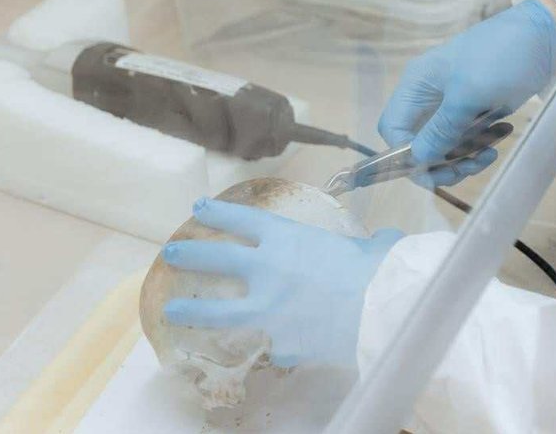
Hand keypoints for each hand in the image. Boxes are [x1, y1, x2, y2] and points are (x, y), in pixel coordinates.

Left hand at [162, 198, 403, 368]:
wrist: (380, 312)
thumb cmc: (379, 270)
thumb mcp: (373, 246)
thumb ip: (369, 244)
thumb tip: (385, 241)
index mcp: (288, 238)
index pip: (243, 220)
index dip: (218, 212)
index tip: (199, 207)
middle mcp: (269, 271)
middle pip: (218, 260)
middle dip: (191, 255)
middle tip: (170, 253)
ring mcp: (269, 310)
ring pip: (220, 312)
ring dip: (193, 311)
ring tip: (171, 311)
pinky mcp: (281, 342)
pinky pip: (276, 344)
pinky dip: (279, 343)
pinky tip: (281, 348)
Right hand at [378, 0, 555, 185]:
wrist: (545, 35)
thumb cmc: (500, 57)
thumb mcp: (469, 94)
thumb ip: (441, 129)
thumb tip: (417, 160)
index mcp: (417, 85)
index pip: (393, 129)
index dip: (406, 154)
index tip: (433, 170)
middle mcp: (429, 95)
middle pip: (418, 142)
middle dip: (439, 161)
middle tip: (467, 168)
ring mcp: (454, 102)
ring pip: (444, 144)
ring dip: (463, 157)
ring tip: (490, 154)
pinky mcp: (476, 108)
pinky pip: (468, 137)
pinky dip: (480, 144)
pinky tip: (502, 134)